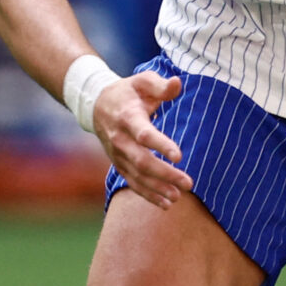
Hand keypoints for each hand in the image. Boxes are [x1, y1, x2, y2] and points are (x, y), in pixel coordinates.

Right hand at [95, 70, 193, 207]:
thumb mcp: (142, 81)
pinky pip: (133, 183)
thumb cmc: (128, 92)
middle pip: (142, 161)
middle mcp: (120, 139)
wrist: (97, 105)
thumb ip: (160, 85)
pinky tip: (166, 204)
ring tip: (179, 196)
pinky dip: (148, 195)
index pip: (144, 134)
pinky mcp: (119, 164)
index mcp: (128, 117)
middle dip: (165, 174)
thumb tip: (177, 83)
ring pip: (137, 176)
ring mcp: (118, 154)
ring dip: (158, 188)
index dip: (160, 145)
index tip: (179, 156)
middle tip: (188, 183)